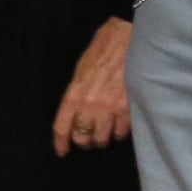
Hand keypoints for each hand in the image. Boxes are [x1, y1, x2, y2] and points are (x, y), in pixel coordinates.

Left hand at [53, 17, 134, 153]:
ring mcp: (110, 109)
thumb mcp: (81, 69)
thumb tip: (76, 113)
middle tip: (88, 136)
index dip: (61, 142)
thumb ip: (77, 93)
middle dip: (84, 140)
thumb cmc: (102, 50)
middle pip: (82, 138)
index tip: (62, 151)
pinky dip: (119, 131)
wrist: (129, 39)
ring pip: (102, 139)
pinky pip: (121, 133)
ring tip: (105, 130)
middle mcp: (90, 105)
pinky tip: (119, 123)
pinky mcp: (130, 110)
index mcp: (74, 93)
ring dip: (102, 137)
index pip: (62, 126)